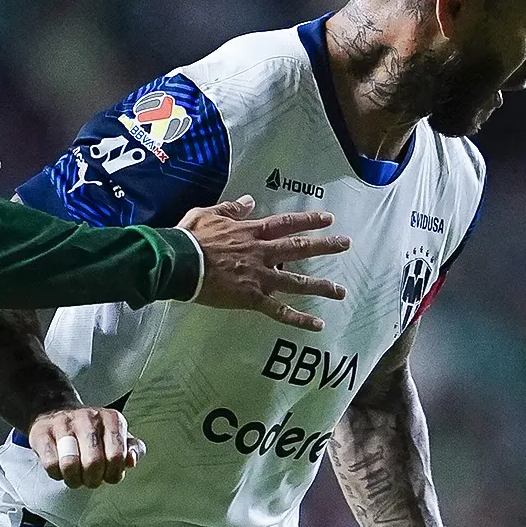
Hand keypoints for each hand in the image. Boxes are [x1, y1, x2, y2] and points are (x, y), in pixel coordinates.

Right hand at [25, 405, 141, 487]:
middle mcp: (88, 417)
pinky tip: (61, 469)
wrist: (54, 411)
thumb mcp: (117, 437)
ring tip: (75, 477)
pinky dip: (57, 474)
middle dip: (93, 480)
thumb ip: (133, 449)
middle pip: (93, 463)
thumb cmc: (91, 431)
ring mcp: (63, 423)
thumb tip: (131, 461)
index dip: (113, 474)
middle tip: (90, 479)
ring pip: (70, 464)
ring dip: (74, 480)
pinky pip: (50, 464)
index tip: (108, 475)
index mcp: (112, 419)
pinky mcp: (41, 432)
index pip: (117, 456)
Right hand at [177, 196, 349, 329]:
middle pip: (299, 248)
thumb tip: (247, 201)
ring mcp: (259, 276)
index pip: (286, 224)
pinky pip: (279, 310)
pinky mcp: (252, 298)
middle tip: (346, 244)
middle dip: (325, 246)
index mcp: (251, 233)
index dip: (308, 220)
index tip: (327, 219)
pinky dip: (299, 319)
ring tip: (340, 291)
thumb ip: (230, 208)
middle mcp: (262, 253)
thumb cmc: (190, 238)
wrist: (179, 263)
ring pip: (296, 281)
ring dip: (320, 286)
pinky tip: (317, 325)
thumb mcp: (208, 214)